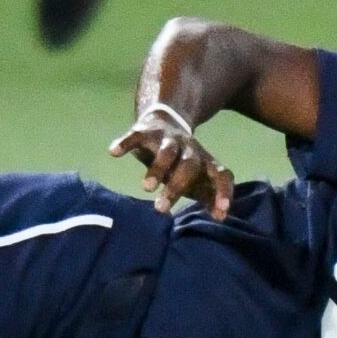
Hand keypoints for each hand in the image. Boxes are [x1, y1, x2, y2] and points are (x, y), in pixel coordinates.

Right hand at [107, 108, 233, 218]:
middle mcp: (189, 148)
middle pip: (189, 166)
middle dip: (176, 187)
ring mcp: (168, 138)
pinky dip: (125, 143)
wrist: (167, 120)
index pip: (221, 174)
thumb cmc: (182, 162)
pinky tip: (113, 152)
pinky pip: (136, 136)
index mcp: (204, 162)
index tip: (219, 214)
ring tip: (146, 188)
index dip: (223, 192)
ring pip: (167, 152)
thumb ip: (207, 196)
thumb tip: (219, 217)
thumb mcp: (196, 178)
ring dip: (157, 168)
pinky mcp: (146, 131)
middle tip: (160, 208)